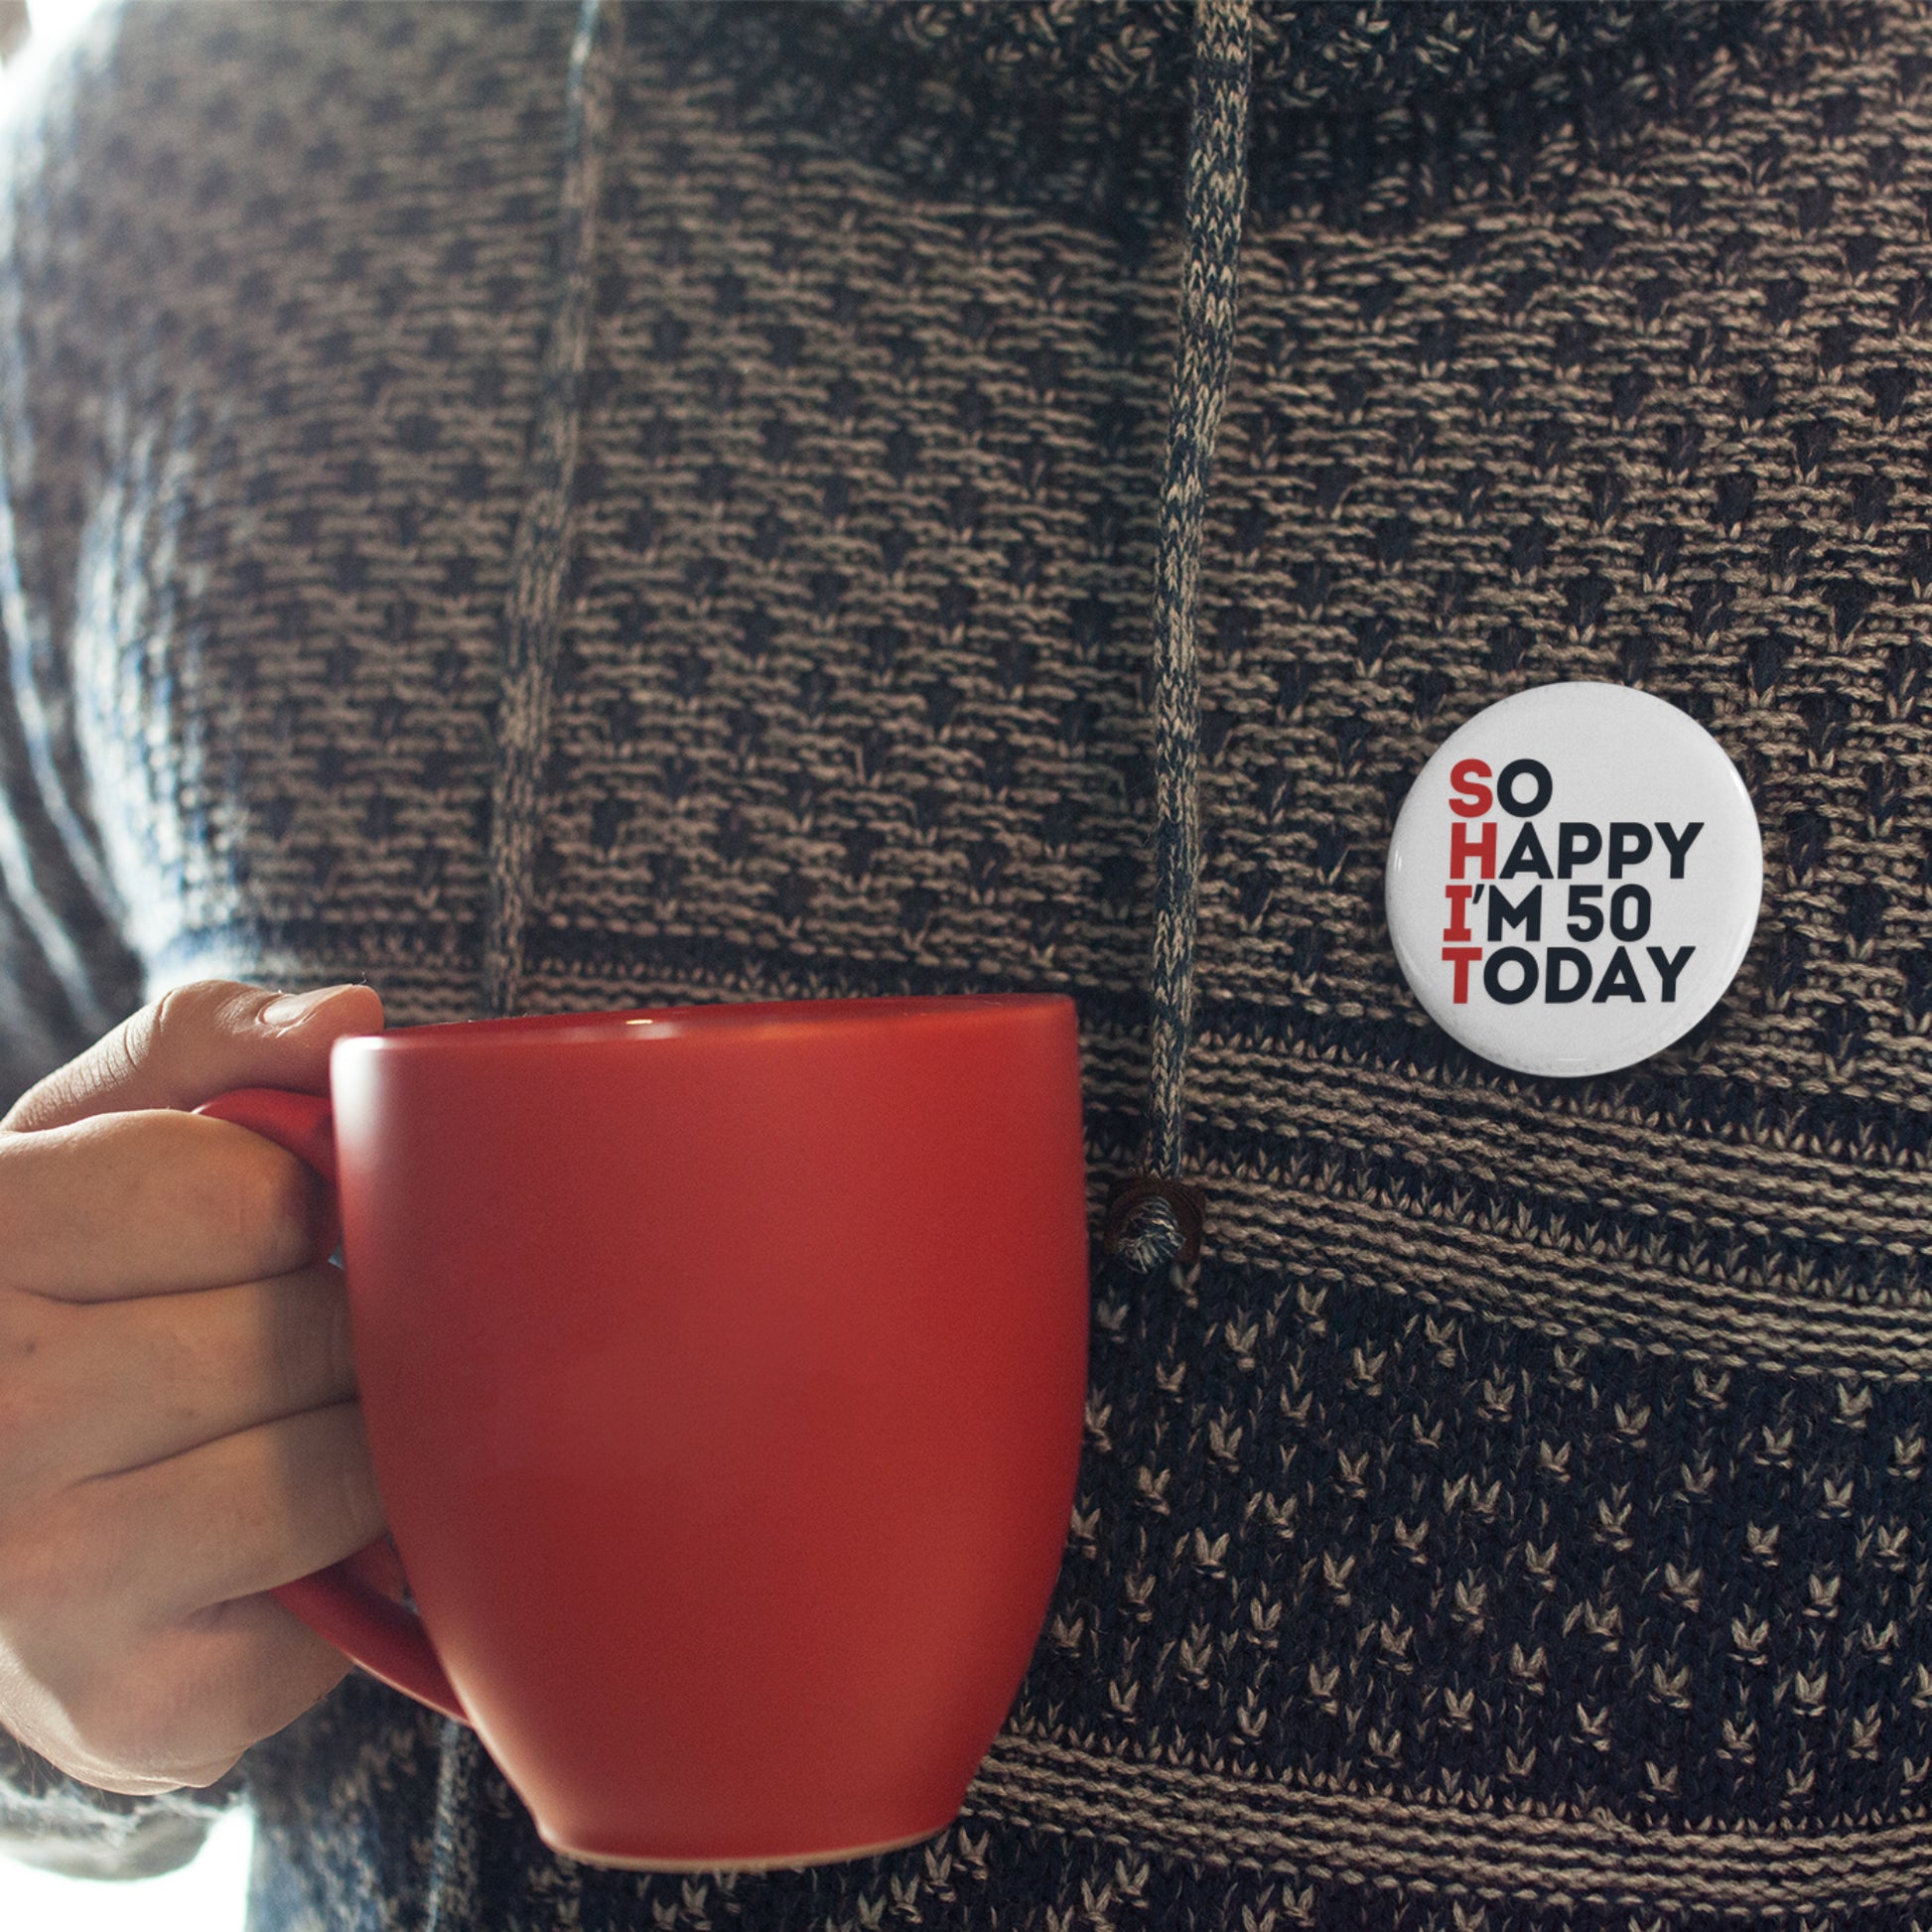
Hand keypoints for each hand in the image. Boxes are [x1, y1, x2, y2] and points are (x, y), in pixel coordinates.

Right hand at [0, 979, 386, 1793]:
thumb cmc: (62, 1303)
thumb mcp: (88, 1139)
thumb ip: (210, 1048)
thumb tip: (352, 1018)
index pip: (245, 1197)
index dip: (296, 1206)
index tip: (264, 1233)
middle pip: (303, 1334)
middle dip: (331, 1325)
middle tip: (273, 1340)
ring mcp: (44, 1582)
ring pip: (337, 1466)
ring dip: (350, 1440)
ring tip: (272, 1431)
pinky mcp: (134, 1707)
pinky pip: (342, 1598)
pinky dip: (343, 1562)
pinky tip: (261, 1541)